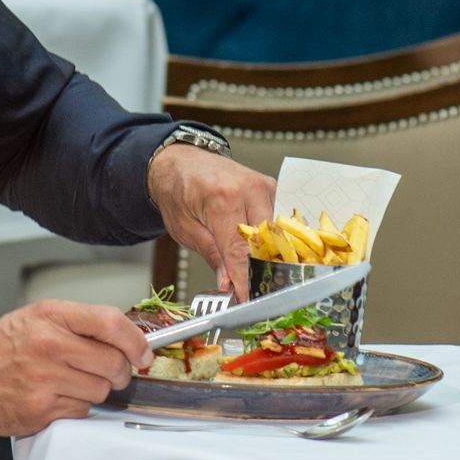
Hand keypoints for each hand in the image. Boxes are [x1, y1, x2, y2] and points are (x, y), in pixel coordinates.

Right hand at [0, 299, 146, 435]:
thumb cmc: (3, 345)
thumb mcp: (40, 317)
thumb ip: (82, 324)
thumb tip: (130, 341)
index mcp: (52, 316)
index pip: (111, 323)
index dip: (136, 341)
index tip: (142, 353)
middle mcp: (49, 345)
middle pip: (113, 362)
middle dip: (119, 371)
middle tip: (107, 372)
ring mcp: (44, 380)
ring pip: (101, 391)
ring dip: (95, 391)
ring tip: (71, 383)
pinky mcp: (40, 410)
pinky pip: (81, 411)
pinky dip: (75, 407)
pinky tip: (55, 397)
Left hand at [149, 144, 275, 300]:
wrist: (182, 161)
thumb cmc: (179, 192)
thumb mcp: (185, 229)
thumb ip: (212, 256)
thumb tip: (229, 283)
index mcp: (221, 199)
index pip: (240, 249)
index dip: (245, 278)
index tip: (247, 297)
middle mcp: (248, 189)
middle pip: (267, 240)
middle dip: (262, 268)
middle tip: (255, 288)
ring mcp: (264, 186)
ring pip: (278, 231)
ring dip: (270, 253)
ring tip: (260, 272)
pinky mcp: (272, 187)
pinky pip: (279, 219)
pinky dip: (274, 238)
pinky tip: (267, 251)